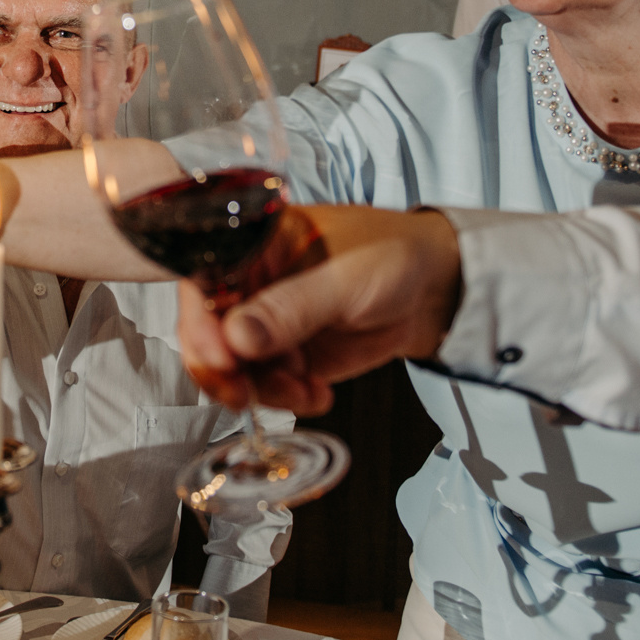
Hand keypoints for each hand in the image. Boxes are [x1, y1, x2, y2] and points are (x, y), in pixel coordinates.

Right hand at [176, 205, 461, 413]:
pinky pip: (264, 383)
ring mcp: (268, 320)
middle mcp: (252, 281)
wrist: (439, 290)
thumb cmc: (396, 257)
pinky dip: (285, 397)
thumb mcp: (344, 279)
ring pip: (233, 365)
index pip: (203, 280)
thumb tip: (237, 338)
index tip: (221, 357)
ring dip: (262, 388)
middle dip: (224, 368)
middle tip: (245, 393)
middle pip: (207, 329)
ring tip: (305, 389)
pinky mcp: (287, 353)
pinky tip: (318, 393)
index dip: (200, 322)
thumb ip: (292, 307)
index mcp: (255, 241)